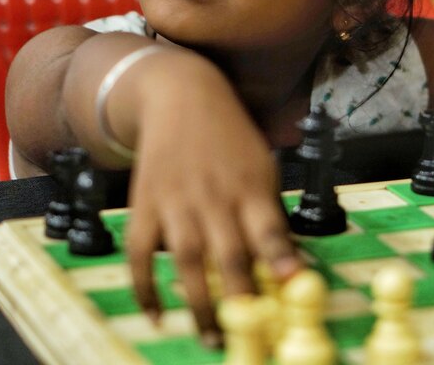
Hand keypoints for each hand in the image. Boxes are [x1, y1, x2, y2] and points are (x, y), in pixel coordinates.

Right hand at [124, 57, 300, 344]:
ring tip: (210, 337)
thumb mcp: (262, 165)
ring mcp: (177, 201)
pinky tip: (159, 314)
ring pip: (187, 259)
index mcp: (251, 184)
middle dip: (240, 296)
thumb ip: (269, 212)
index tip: (292, 285)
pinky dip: (147, 286)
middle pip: (228, 252)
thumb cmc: (230, 137)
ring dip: (199, 303)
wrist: (180, 97)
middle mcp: (215, 195)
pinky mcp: (145, 206)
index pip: (268, 227)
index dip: (280, 257)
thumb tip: (287, 262)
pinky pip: (142, 253)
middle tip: (248, 334)